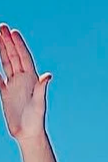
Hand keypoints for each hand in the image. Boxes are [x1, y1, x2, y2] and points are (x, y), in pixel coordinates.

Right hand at [0, 26, 49, 141]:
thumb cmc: (36, 121)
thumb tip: (48, 75)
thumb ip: (42, 89)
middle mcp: (23, 80)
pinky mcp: (6, 93)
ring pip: (6, 62)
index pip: (24, 58)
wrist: (28, 134)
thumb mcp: (39, 104)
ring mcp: (14, 85)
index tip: (13, 32)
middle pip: (14, 56)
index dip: (18, 44)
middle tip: (1, 27)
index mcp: (31, 80)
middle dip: (8, 42)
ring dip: (1, 49)